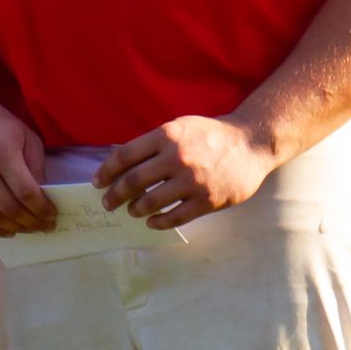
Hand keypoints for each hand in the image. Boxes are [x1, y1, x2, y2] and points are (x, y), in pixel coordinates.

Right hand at [0, 94, 53, 237]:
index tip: (53, 216)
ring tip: (30, 229)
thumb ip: (37, 167)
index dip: (42, 209)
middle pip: (10, 208)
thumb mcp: (28, 137)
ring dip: (15, 228)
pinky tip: (8, 230)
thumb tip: (44, 198)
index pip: (27, 193)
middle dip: (32, 222)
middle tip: (45, 227)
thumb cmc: (2, 126)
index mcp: (4, 155)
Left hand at [96, 115, 279, 230]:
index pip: (125, 156)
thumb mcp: (181, 127)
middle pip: (133, 181)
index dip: (106, 172)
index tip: (98, 182)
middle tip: (109, 203)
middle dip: (115, 195)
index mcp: (168, 136)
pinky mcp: (207, 200)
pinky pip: (174, 217)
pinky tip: (152, 221)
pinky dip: (158, 222)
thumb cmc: (211, 136)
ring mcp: (192, 181)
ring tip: (133, 211)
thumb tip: (121, 164)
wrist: (252, 144)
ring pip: (150, 202)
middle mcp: (177, 157)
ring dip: (135, 210)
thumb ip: (154, 143)